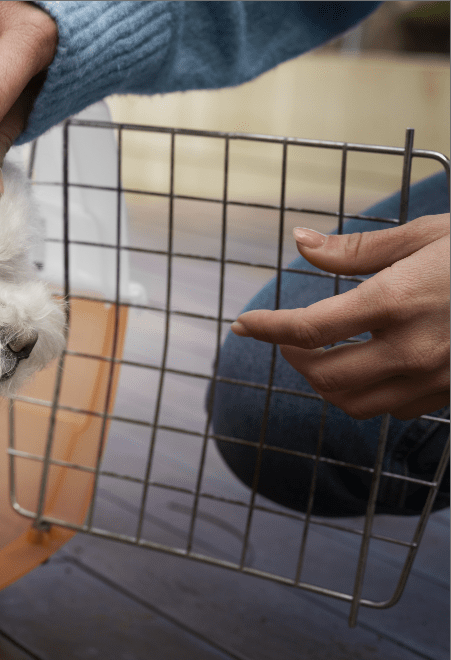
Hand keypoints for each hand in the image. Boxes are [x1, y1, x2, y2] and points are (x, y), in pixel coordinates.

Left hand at [231, 214, 449, 420]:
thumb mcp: (422, 237)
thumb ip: (355, 251)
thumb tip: (299, 242)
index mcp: (397, 302)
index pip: (307, 329)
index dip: (266, 328)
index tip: (242, 323)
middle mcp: (412, 348)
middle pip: (323, 375)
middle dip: (291, 358)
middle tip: (284, 338)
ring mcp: (434, 378)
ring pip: (351, 403)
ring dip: (322, 382)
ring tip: (317, 355)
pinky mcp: (449, 393)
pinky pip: (389, 409)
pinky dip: (362, 394)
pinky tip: (364, 367)